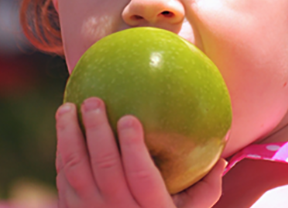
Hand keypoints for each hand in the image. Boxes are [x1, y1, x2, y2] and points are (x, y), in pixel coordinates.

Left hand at [55, 97, 225, 207]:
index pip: (140, 176)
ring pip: (76, 172)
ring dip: (69, 138)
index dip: (133, 148)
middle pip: (104, 169)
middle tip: (93, 100)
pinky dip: (63, 154)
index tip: (128, 117)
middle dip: (97, 131)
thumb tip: (224, 157)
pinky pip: (64, 182)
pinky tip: (65, 131)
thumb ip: (208, 187)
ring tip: (67, 107)